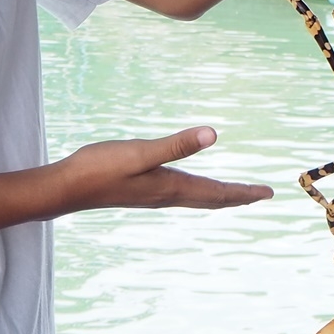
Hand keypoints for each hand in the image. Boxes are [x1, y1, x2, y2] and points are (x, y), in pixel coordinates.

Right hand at [53, 127, 271, 211]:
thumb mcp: (141, 152)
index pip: (217, 192)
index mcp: (172, 187)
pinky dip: (197, 191)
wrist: (65, 188)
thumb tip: (213, 135)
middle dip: (238, 196)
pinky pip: (181, 193)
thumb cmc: (100, 168)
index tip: (268, 193)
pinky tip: (190, 185)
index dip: (244, 192)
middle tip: (262, 195)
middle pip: (211, 198)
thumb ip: (176, 145)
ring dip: (219, 195)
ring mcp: (154, 194)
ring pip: (197, 197)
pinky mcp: (142, 190)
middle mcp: (167, 195)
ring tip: (234, 193)